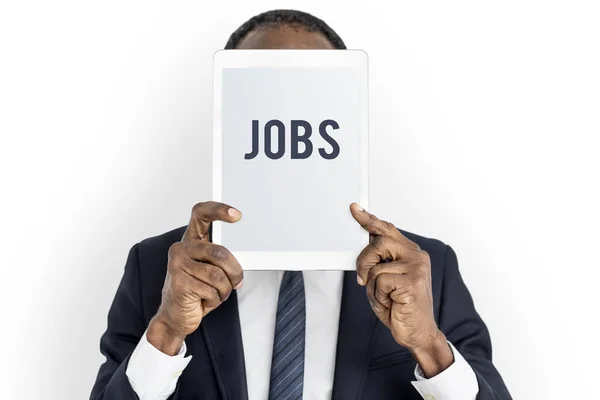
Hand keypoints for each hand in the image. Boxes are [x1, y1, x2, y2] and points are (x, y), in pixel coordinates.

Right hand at [147, 201, 243, 354]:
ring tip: (216, 293)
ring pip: (218, 275)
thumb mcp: (211, 269)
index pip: (201, 214)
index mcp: (191, 240)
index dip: (219, 210)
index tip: (237, 215)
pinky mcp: (179, 283)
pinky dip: (214, 299)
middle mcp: (181, 248)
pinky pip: (211, 290)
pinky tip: (204, 300)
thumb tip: (241, 258)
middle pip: (220, 252)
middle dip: (234, 271)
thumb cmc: (197, 290)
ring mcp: (177, 264)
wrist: (176, 316)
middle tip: (236, 282)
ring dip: (224, 290)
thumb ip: (221, 258)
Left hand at [350, 203, 452, 376]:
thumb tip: (363, 244)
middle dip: (364, 261)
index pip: (387, 230)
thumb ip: (378, 261)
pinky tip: (391, 303)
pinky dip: (379, 296)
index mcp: (410, 253)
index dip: (369, 219)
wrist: (418, 333)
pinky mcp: (412, 282)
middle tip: (362, 278)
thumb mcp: (384, 279)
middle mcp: (416, 256)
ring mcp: (417, 268)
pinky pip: (380, 282)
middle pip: (379, 242)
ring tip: (385, 297)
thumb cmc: (400, 306)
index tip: (355, 209)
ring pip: (376, 266)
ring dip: (372, 286)